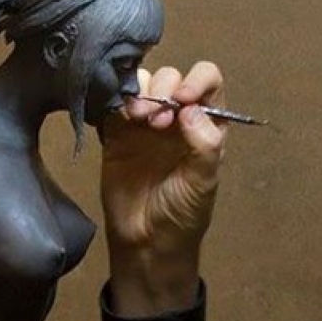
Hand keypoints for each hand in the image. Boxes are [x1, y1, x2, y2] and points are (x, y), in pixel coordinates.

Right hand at [100, 61, 226, 314]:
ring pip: (141, 83)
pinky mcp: (115, 133)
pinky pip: (114, 102)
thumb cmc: (182, 215)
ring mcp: (144, 123)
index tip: (183, 100)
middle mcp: (176, 117)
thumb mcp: (203, 182)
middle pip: (170, 77)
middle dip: (163, 90)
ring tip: (136, 119)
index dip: (196, 80)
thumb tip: (189, 109)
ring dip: (139, 93)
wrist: (146, 243)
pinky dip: (115, 100)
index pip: (208, 80)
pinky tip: (119, 118)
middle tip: (156, 122)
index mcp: (205, 124)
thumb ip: (204, 144)